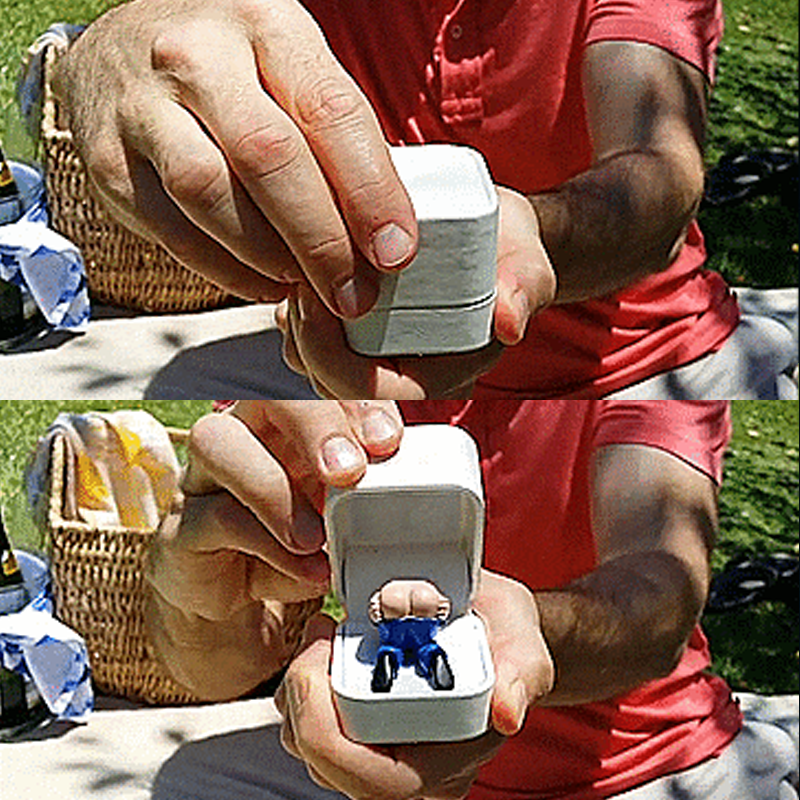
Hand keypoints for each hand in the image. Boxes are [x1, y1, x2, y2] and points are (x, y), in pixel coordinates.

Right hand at [56, 0, 417, 312]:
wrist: (121, 53)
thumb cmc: (231, 72)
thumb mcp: (289, 72)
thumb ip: (334, 138)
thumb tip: (383, 230)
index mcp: (266, 25)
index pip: (329, 111)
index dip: (369, 190)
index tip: (395, 250)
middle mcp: (197, 56)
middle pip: (269, 158)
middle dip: (322, 240)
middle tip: (354, 292)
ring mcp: (143, 108)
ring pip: (213, 195)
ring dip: (272, 257)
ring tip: (309, 288)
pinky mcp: (110, 163)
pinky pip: (174, 232)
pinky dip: (228, 271)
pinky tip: (264, 284)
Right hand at [143, 401, 402, 696]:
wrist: (239, 596)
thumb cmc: (297, 542)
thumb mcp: (343, 517)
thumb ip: (371, 500)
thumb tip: (418, 501)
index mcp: (291, 424)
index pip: (318, 388)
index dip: (353, 402)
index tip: (389, 438)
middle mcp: (246, 434)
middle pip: (266, 396)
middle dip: (314, 425)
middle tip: (351, 470)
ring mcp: (206, 476)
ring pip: (217, 440)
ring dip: (273, 487)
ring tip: (316, 536)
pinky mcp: (183, 525)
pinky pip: (213, 516)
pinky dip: (264, 542)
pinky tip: (304, 565)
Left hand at [275, 188, 554, 397]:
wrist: (494, 237)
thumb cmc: (509, 252)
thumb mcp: (526, 263)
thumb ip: (525, 287)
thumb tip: (509, 319)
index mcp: (439, 373)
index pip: (373, 389)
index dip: (334, 357)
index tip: (318, 299)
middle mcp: (402, 372)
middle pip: (331, 383)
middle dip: (306, 339)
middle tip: (298, 284)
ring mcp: (377, 353)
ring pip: (313, 363)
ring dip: (297, 325)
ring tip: (294, 274)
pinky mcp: (358, 329)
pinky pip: (310, 337)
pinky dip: (298, 311)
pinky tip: (295, 273)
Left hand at [275, 570, 554, 798]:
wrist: (497, 633)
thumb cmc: (509, 646)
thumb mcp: (526, 651)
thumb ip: (520, 678)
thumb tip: (508, 711)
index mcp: (442, 766)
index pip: (368, 777)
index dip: (326, 725)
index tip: (328, 655)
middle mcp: (403, 768)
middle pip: (322, 760)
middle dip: (303, 693)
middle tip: (321, 633)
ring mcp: (376, 749)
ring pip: (306, 741)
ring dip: (299, 685)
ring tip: (323, 632)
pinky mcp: (357, 724)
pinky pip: (310, 717)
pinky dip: (305, 679)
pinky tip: (326, 642)